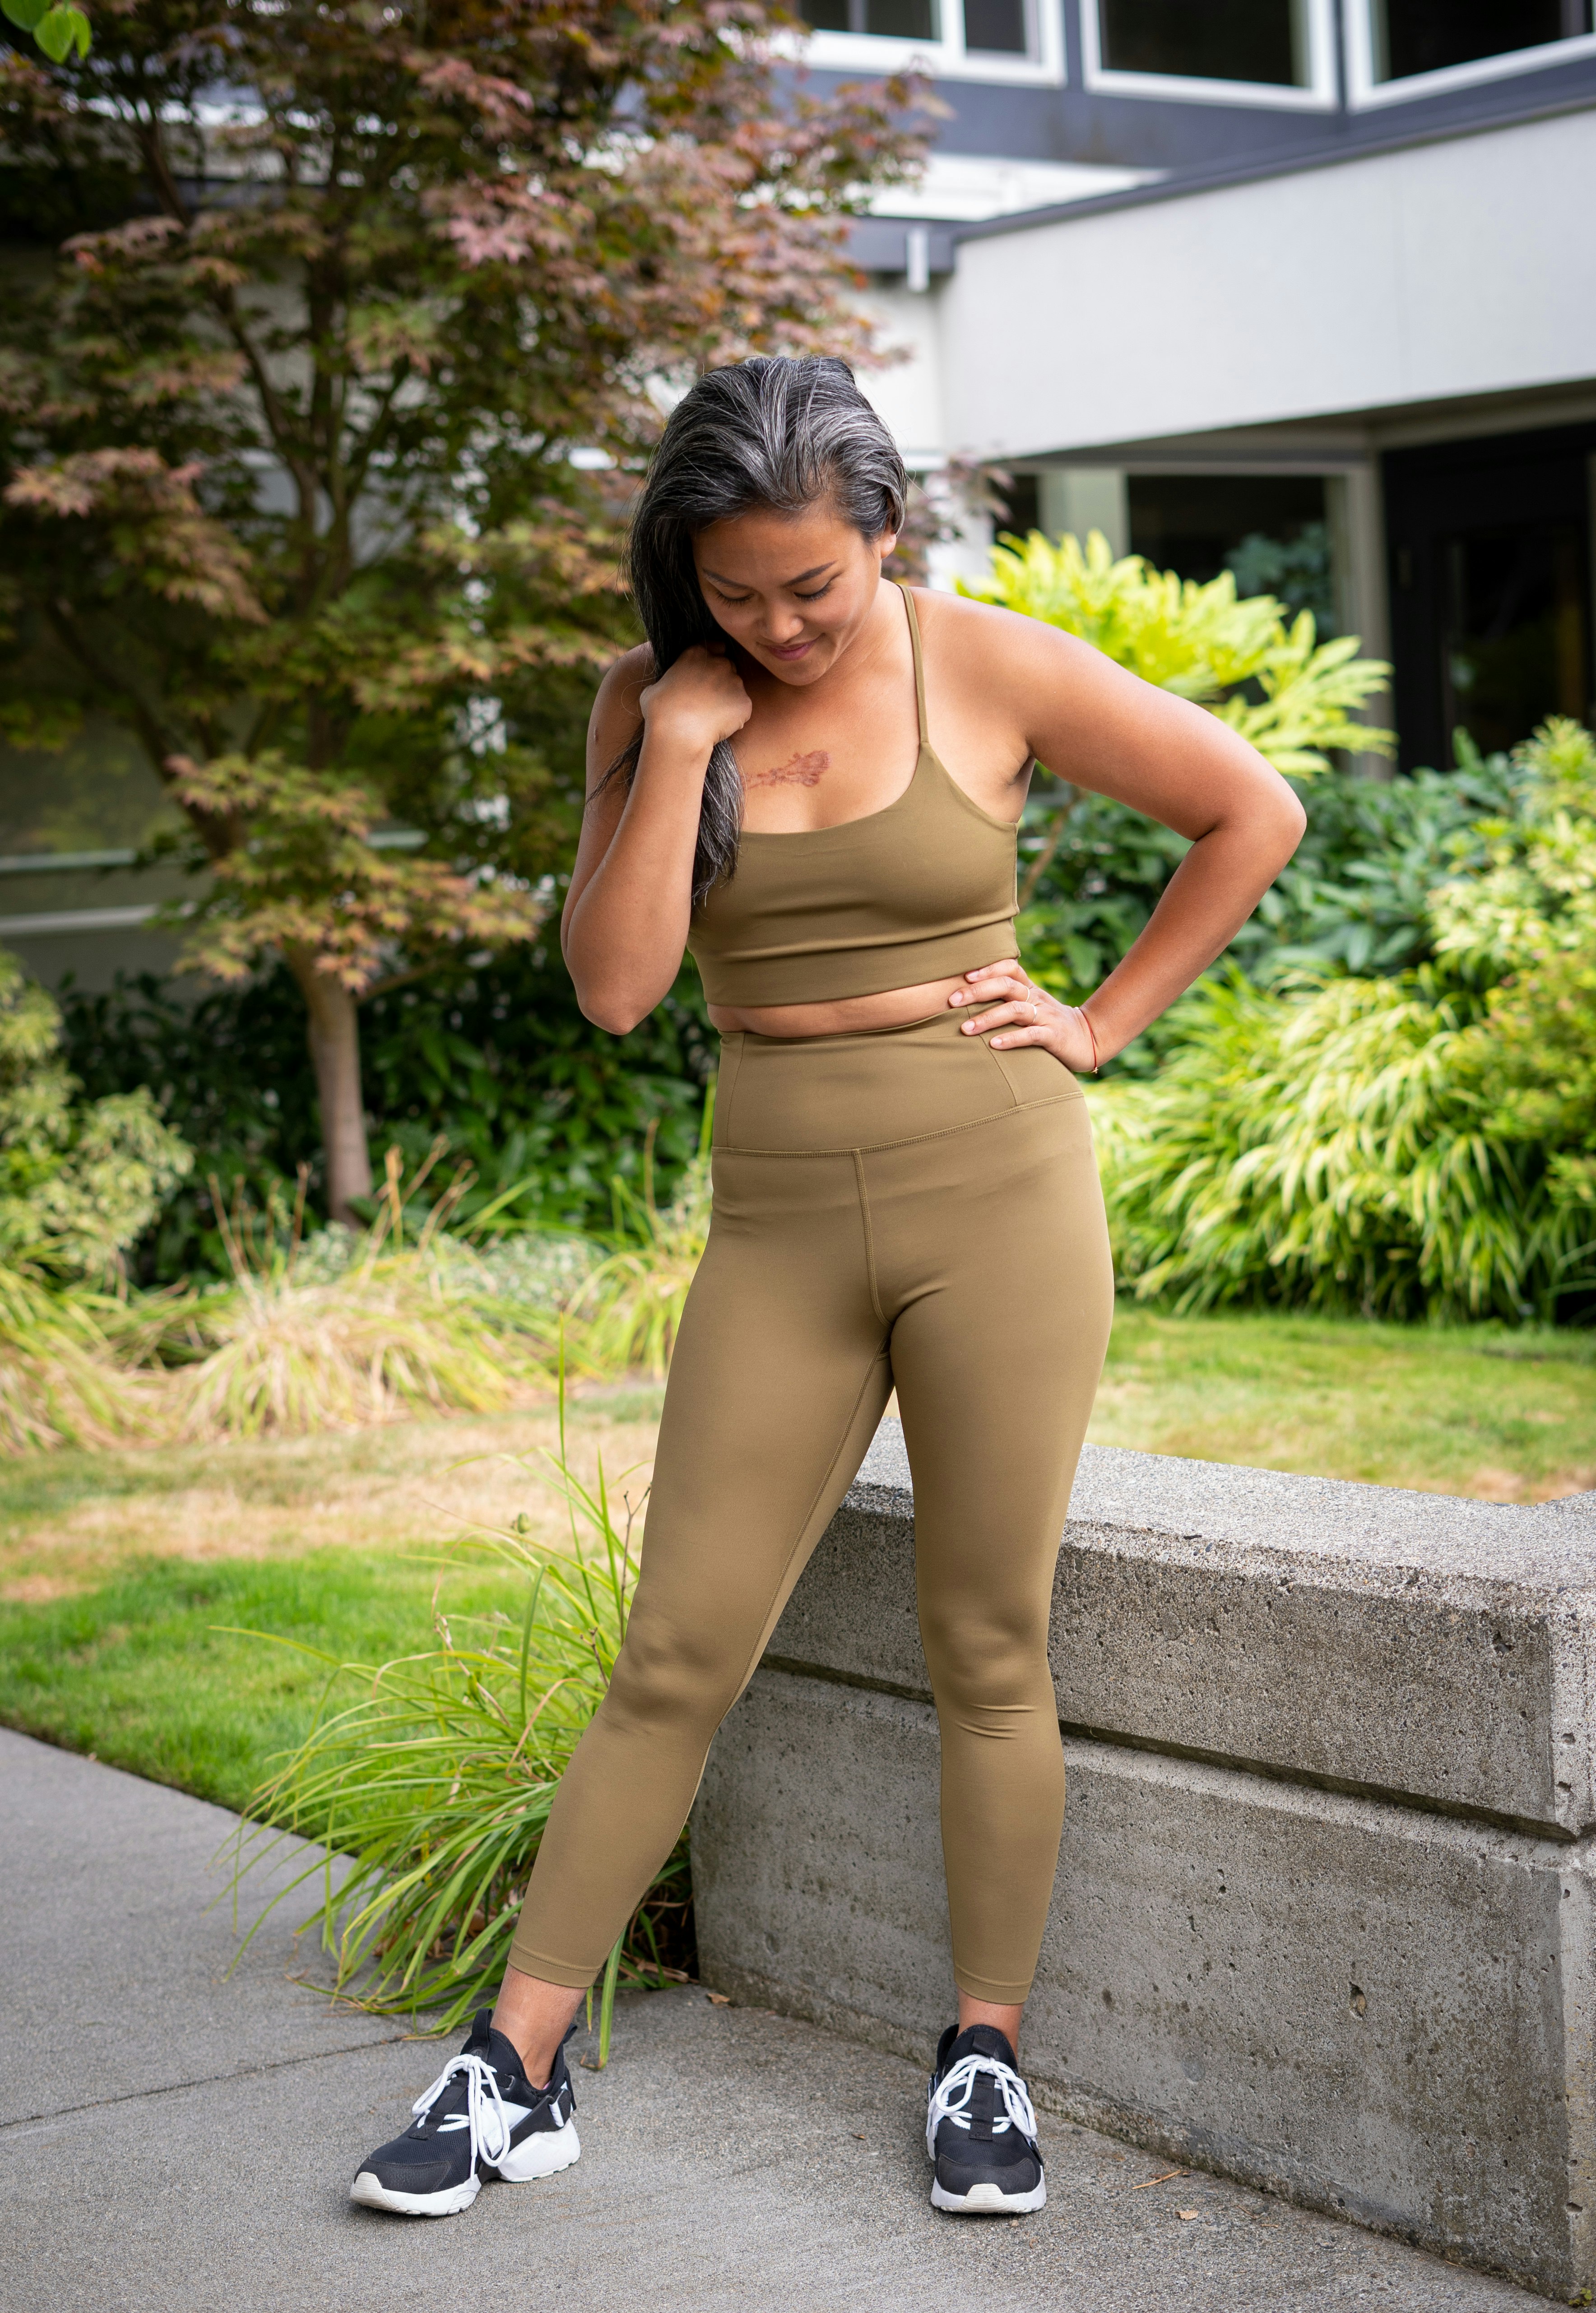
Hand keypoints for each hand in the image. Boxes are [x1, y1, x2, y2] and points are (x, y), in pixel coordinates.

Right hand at [639, 646, 751, 757]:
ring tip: (711, 716)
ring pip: (736, 688)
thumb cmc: (660, 710)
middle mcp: (719, 663)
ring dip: (728, 698)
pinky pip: (742, 708)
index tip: (706, 673)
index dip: (713, 659)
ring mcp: (735, 682)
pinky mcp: (744, 702)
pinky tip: (719, 726)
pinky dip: (735, 717)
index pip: (716, 646)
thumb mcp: (655, 686)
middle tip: (708, 699)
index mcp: (697, 653)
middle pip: (728, 666)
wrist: (677, 732)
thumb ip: (670, 679)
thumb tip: (668, 687)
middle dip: (722, 679)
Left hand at [949, 963, 1099, 1072]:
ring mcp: (1046, 1017)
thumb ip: (1008, 1001)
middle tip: (952, 1000)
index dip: (988, 969)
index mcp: (1030, 990)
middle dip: (978, 991)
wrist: (1089, 1040)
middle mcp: (1037, 999)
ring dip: (988, 1018)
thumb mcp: (1031, 1007)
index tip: (964, 976)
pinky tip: (993, 1045)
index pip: (1009, 969)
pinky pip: (1031, 1035)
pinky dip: (1011, 1039)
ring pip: (1015, 1010)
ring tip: (966, 1028)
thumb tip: (970, 996)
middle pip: (1007, 986)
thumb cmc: (1050, 1024)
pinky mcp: (1054, 1037)